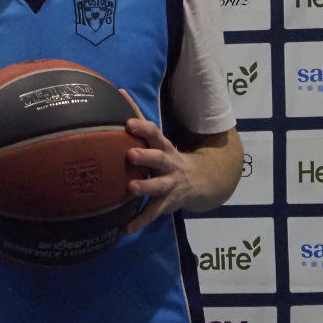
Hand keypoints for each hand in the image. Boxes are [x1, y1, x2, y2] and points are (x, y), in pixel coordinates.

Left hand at [119, 89, 196, 234]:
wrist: (202, 181)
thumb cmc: (169, 156)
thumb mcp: (159, 140)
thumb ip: (139, 121)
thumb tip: (119, 92)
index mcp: (164, 147)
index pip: (155, 134)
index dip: (142, 128)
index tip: (127, 124)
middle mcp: (168, 164)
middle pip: (159, 158)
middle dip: (145, 156)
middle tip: (129, 155)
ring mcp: (170, 185)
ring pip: (158, 187)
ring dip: (145, 188)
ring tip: (130, 189)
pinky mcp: (168, 203)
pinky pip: (153, 213)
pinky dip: (140, 221)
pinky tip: (125, 229)